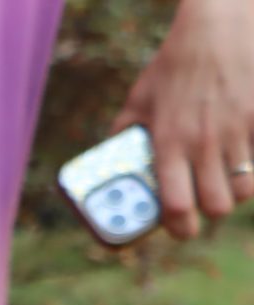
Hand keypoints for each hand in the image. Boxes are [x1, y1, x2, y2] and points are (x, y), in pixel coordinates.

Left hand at [118, 0, 253, 238]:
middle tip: (204, 202)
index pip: (176, 205)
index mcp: (169, 143)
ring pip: (244, 188)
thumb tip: (110, 154)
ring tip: (226, 181)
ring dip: (236, 191)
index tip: (180, 229)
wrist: (217, 29)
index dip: (179, 227)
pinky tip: (245, 159)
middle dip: (210, 210)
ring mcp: (236, 131)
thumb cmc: (174, 64)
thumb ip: (124, 131)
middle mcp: (203, 143)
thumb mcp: (139, 99)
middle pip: (217, 205)